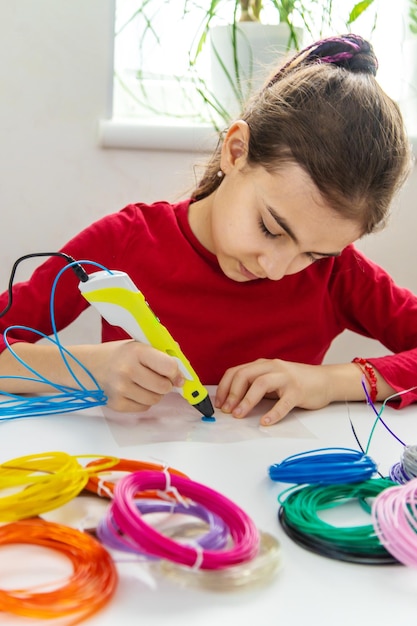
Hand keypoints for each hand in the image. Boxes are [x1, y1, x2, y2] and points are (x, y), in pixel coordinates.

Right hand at [94, 340, 184, 413]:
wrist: (89, 366)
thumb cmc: (119, 355)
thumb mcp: (138, 345)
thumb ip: (161, 354)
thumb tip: (182, 370)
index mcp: (136, 351)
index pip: (168, 366)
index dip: (176, 373)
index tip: (176, 375)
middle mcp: (127, 370)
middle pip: (163, 387)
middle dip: (166, 384)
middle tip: (159, 379)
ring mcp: (120, 389)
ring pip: (155, 400)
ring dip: (155, 394)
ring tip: (144, 384)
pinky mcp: (116, 404)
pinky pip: (143, 408)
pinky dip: (143, 402)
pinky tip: (134, 391)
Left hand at [215, 358, 332, 425]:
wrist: (325, 381)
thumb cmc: (295, 383)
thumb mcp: (271, 380)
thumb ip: (254, 386)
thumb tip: (232, 401)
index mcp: (263, 365)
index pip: (236, 372)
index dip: (224, 387)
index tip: (219, 403)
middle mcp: (272, 367)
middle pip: (245, 375)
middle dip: (232, 394)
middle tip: (227, 410)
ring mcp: (286, 378)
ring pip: (261, 384)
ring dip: (247, 400)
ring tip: (239, 415)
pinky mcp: (298, 390)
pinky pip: (284, 402)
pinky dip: (273, 413)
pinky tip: (265, 422)